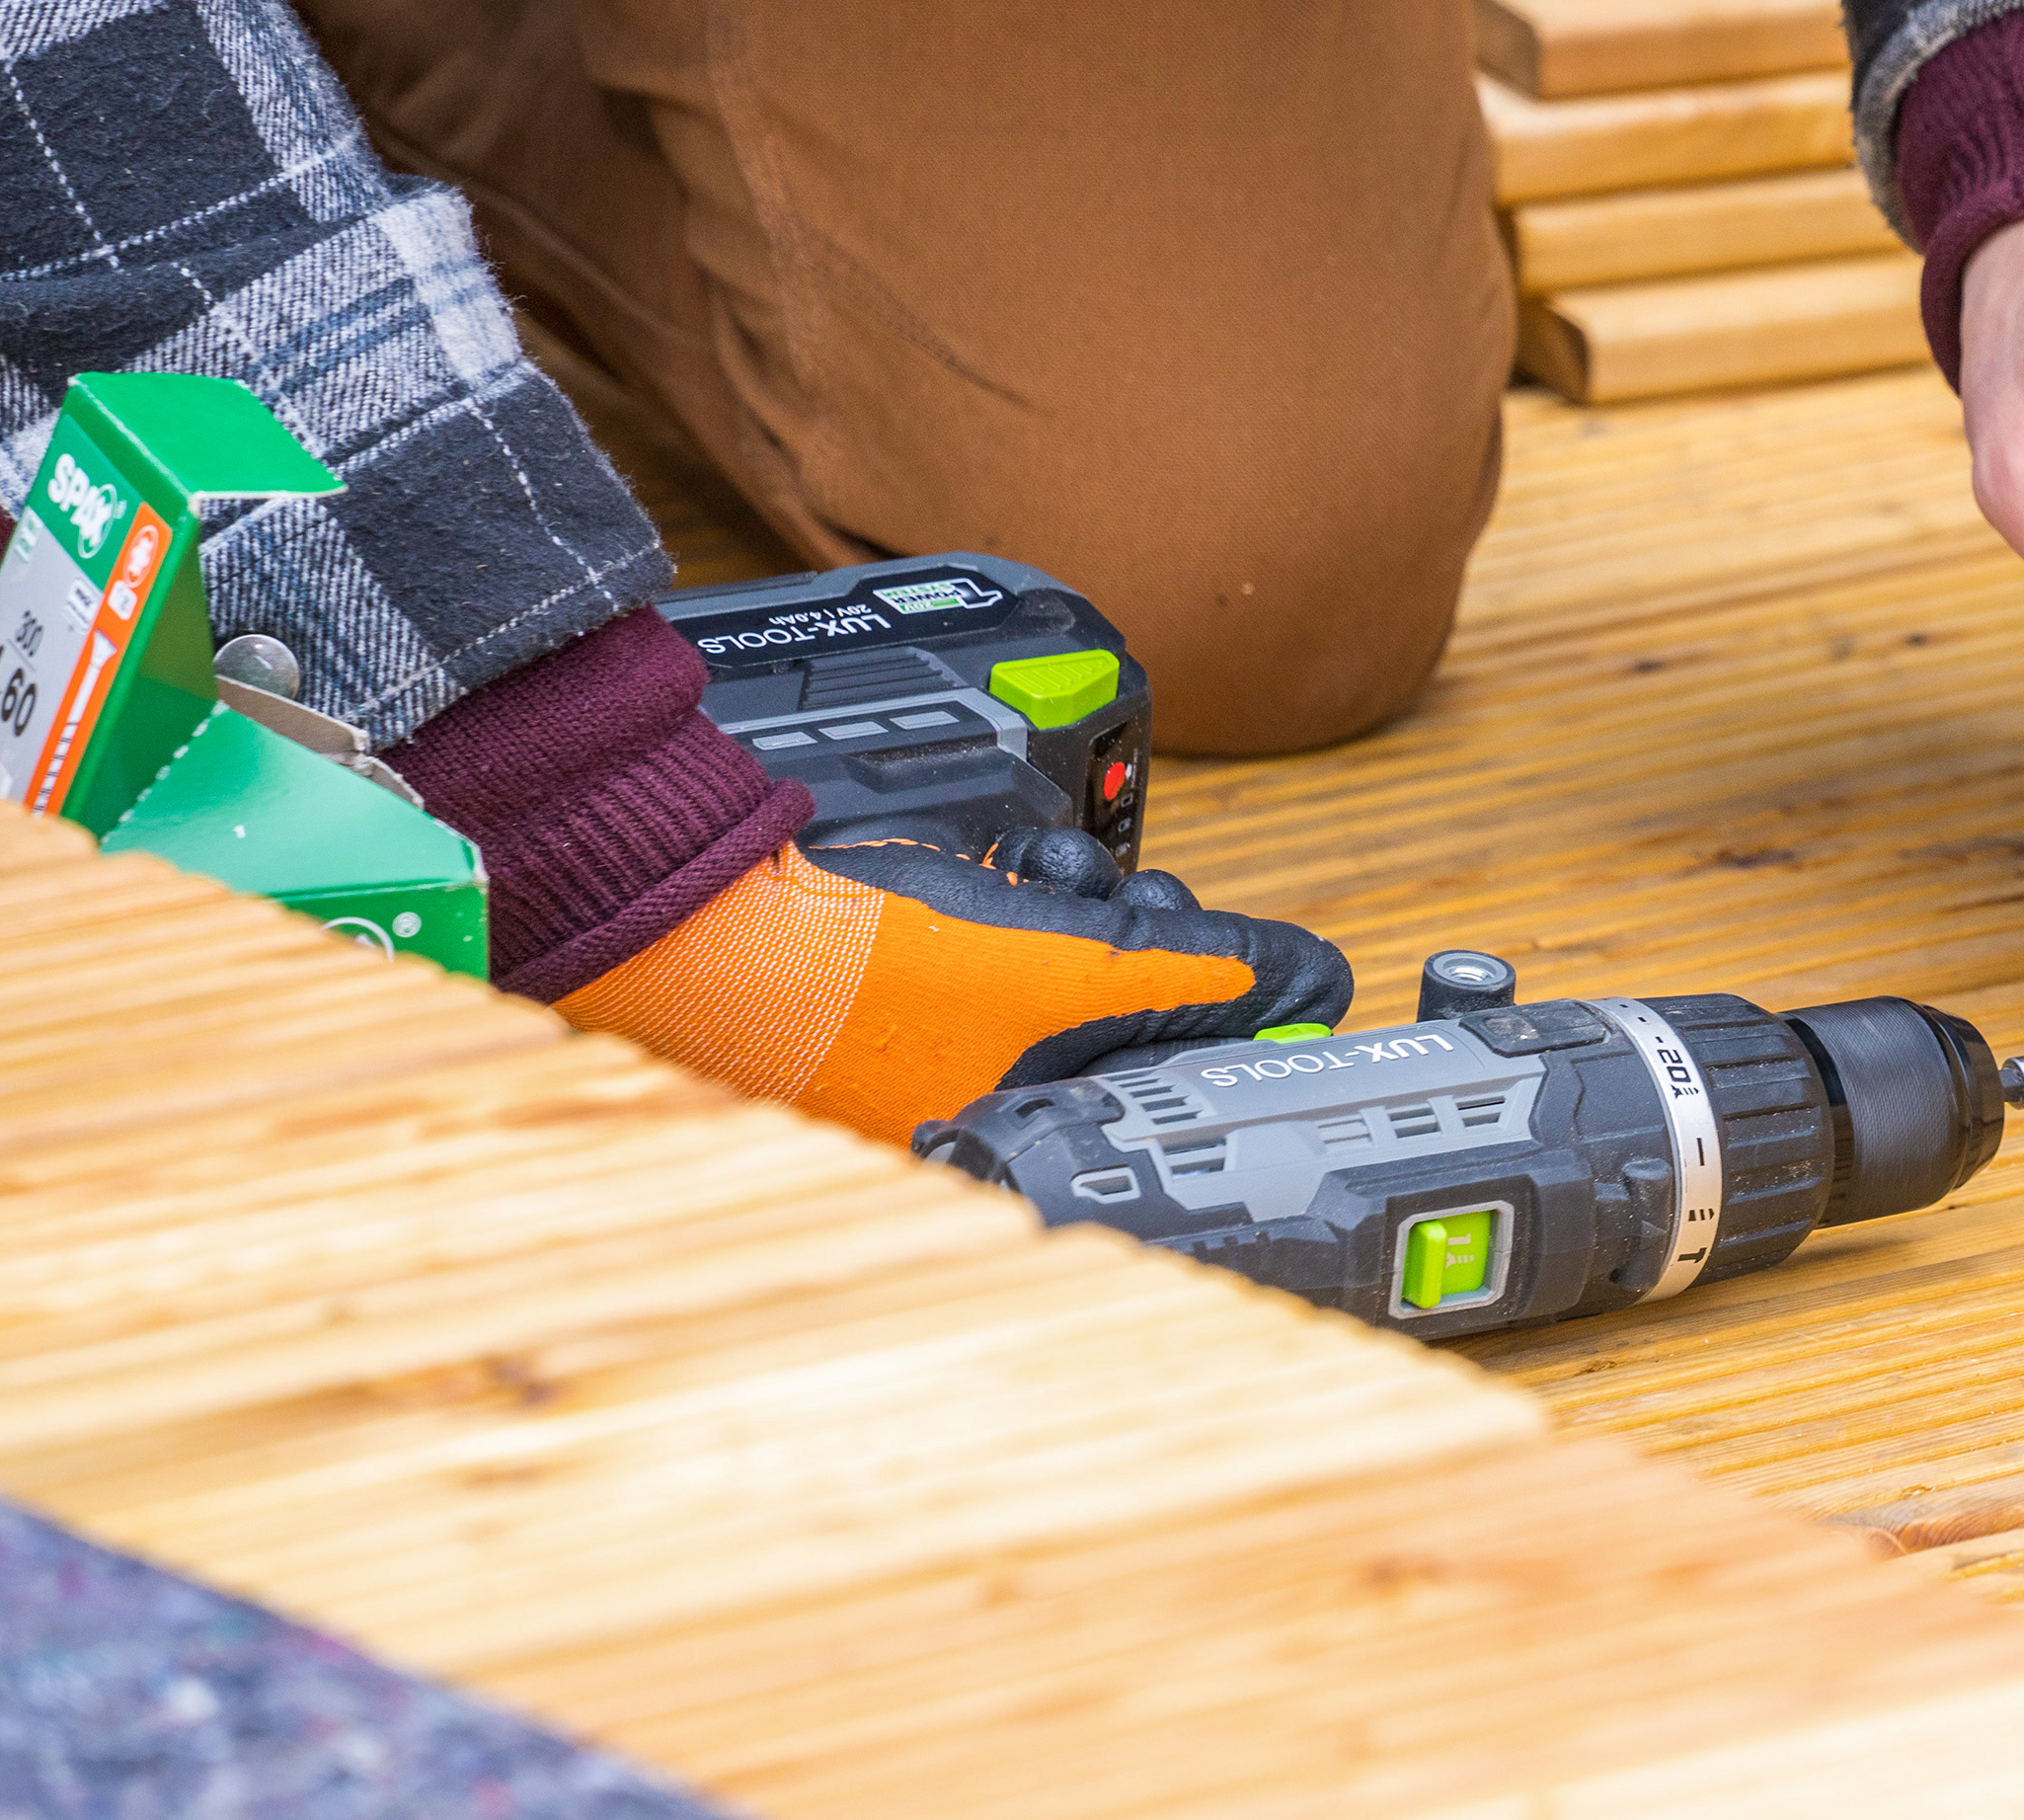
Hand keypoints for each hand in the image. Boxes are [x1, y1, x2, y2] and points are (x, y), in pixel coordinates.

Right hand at [559, 826, 1353, 1140]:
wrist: (706, 908)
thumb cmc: (859, 966)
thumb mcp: (1067, 966)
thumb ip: (1202, 975)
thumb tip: (1317, 983)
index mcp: (1013, 1157)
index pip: (1178, 1106)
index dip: (1233, 1033)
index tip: (1283, 987)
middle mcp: (986, 1120)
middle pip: (1138, 1028)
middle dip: (1156, 945)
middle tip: (1147, 904)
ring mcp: (953, 1054)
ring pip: (1086, 972)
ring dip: (1095, 906)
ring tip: (1053, 878)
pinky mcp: (926, 990)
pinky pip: (1023, 946)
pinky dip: (1035, 897)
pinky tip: (1016, 866)